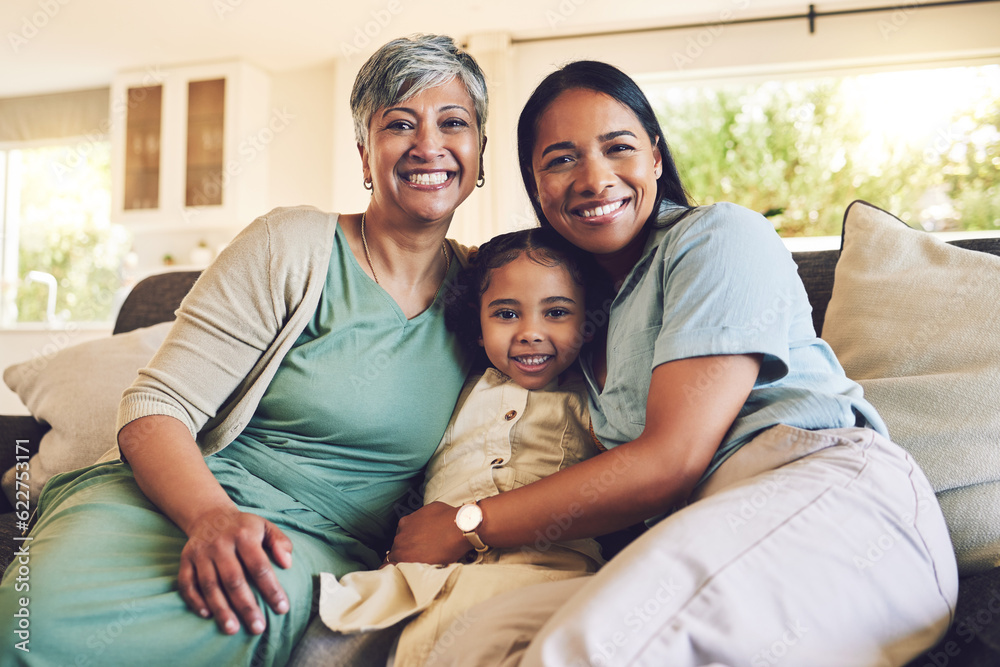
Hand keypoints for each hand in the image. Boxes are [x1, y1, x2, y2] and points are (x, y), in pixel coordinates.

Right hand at [177, 507, 292, 634]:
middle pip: (234, 580)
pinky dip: (194, 601)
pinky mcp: (185, 560)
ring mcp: (200, 553)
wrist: (210, 515)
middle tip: (258, 628)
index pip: (260, 566)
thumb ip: (281, 543)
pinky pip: (186, 583)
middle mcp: (220, 544)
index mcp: (244, 535)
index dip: (271, 589)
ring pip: (209, 585)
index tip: (282, 609)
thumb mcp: (267, 527)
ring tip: (232, 629)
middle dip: (246, 606)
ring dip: (221, 609)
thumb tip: (287, 564)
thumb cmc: (244, 528)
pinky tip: (206, 615)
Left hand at [387, 501, 470, 564]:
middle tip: (419, 558)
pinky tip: (405, 576)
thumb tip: (428, 519)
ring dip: (404, 562)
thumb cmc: (449, 517)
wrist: (458, 527)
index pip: (401, 536)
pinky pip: (396, 569)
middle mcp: (400, 536)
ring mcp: (402, 549)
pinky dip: (400, 572)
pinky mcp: (408, 561)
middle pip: (397, 548)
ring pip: (395, 559)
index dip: (408, 543)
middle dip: (406, 553)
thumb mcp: (433, 509)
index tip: (415, 547)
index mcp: (405, 523)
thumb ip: (423, 516)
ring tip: (415, 568)